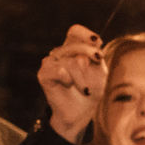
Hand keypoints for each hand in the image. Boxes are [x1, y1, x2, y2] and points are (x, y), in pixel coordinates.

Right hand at [38, 24, 104, 142]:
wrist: (80, 113)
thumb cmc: (91, 90)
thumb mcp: (99, 71)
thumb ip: (96, 57)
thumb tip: (86, 51)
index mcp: (74, 48)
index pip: (75, 32)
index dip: (85, 34)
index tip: (97, 42)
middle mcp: (60, 53)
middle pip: (75, 45)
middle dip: (90, 55)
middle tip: (97, 69)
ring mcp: (50, 62)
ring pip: (70, 61)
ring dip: (82, 78)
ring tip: (85, 90)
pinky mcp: (44, 74)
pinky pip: (58, 70)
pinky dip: (68, 78)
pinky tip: (70, 84)